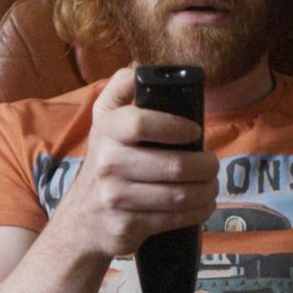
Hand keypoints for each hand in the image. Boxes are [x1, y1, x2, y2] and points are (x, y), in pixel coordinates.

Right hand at [53, 64, 220, 259]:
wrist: (80, 221)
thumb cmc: (105, 162)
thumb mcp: (104, 121)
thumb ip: (121, 89)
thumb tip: (141, 67)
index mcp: (106, 131)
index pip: (141, 122)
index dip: (175, 126)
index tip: (194, 131)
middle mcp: (107, 163)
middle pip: (173, 165)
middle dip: (205, 166)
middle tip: (212, 164)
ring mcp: (116, 197)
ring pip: (179, 194)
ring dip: (207, 190)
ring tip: (212, 184)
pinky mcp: (128, 226)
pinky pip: (175, 218)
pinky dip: (198, 211)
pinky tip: (203, 204)